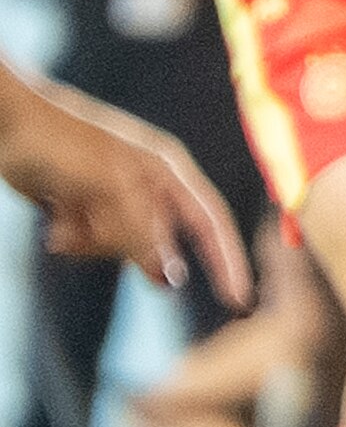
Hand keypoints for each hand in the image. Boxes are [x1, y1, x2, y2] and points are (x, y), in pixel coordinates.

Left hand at [0, 79, 251, 300]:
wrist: (6, 124)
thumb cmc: (61, 143)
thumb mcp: (111, 188)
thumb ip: (144, 234)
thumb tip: (173, 279)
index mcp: (167, 170)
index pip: (211, 222)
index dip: (228, 261)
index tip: (240, 302)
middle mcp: (147, 186)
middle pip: (157, 244)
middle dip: (123, 243)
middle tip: (88, 210)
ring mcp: (115, 200)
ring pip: (120, 251)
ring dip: (90, 239)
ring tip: (66, 206)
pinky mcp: (85, 210)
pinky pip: (91, 247)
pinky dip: (71, 236)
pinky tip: (54, 210)